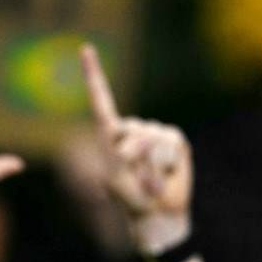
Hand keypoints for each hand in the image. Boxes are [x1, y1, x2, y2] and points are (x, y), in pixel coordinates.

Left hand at [79, 44, 192, 251]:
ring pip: (153, 140)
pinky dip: (166, 165)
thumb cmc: (129, 197)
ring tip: (150, 182)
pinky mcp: (175, 141)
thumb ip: (125, 153)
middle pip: (133, 132)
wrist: (156, 212)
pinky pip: (171, 145)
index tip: (85, 49)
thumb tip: (147, 140)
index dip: (93, 74)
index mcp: (112, 133)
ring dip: (150, 168)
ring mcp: (156, 133)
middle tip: (135, 181)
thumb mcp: (115, 176)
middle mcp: (134, 128)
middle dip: (134, 159)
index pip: (101, 98)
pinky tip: (167, 173)